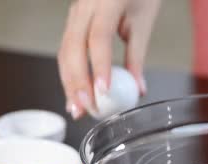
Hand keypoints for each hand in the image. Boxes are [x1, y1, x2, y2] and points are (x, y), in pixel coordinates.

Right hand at [58, 0, 159, 118]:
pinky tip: (73, 94)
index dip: (99, 66)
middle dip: (77, 81)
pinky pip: (65, 50)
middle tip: (86, 108)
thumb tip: (138, 89)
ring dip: (69, 82)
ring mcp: (75, 12)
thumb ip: (137, 57)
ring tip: (77, 109)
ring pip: (64, 50)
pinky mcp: (73, 21)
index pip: (99, 36)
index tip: (104, 90)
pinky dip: (68, 74)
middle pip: (74, 46)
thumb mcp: (143, 22)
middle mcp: (85, 5)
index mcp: (107, 1)